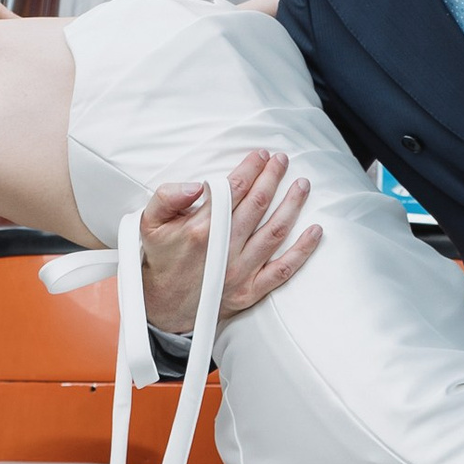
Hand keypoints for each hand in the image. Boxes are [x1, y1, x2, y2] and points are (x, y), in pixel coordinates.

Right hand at [139, 148, 320, 335]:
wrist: (162, 307)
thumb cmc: (161, 260)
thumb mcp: (148, 223)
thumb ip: (167, 197)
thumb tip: (197, 184)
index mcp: (201, 229)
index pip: (234, 189)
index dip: (250, 168)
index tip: (261, 155)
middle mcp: (224, 249)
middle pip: (257, 205)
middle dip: (273, 178)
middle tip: (282, 161)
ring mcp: (240, 271)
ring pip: (275, 231)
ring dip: (292, 205)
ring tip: (302, 184)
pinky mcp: (251, 290)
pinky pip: (283, 269)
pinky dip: (303, 251)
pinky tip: (315, 231)